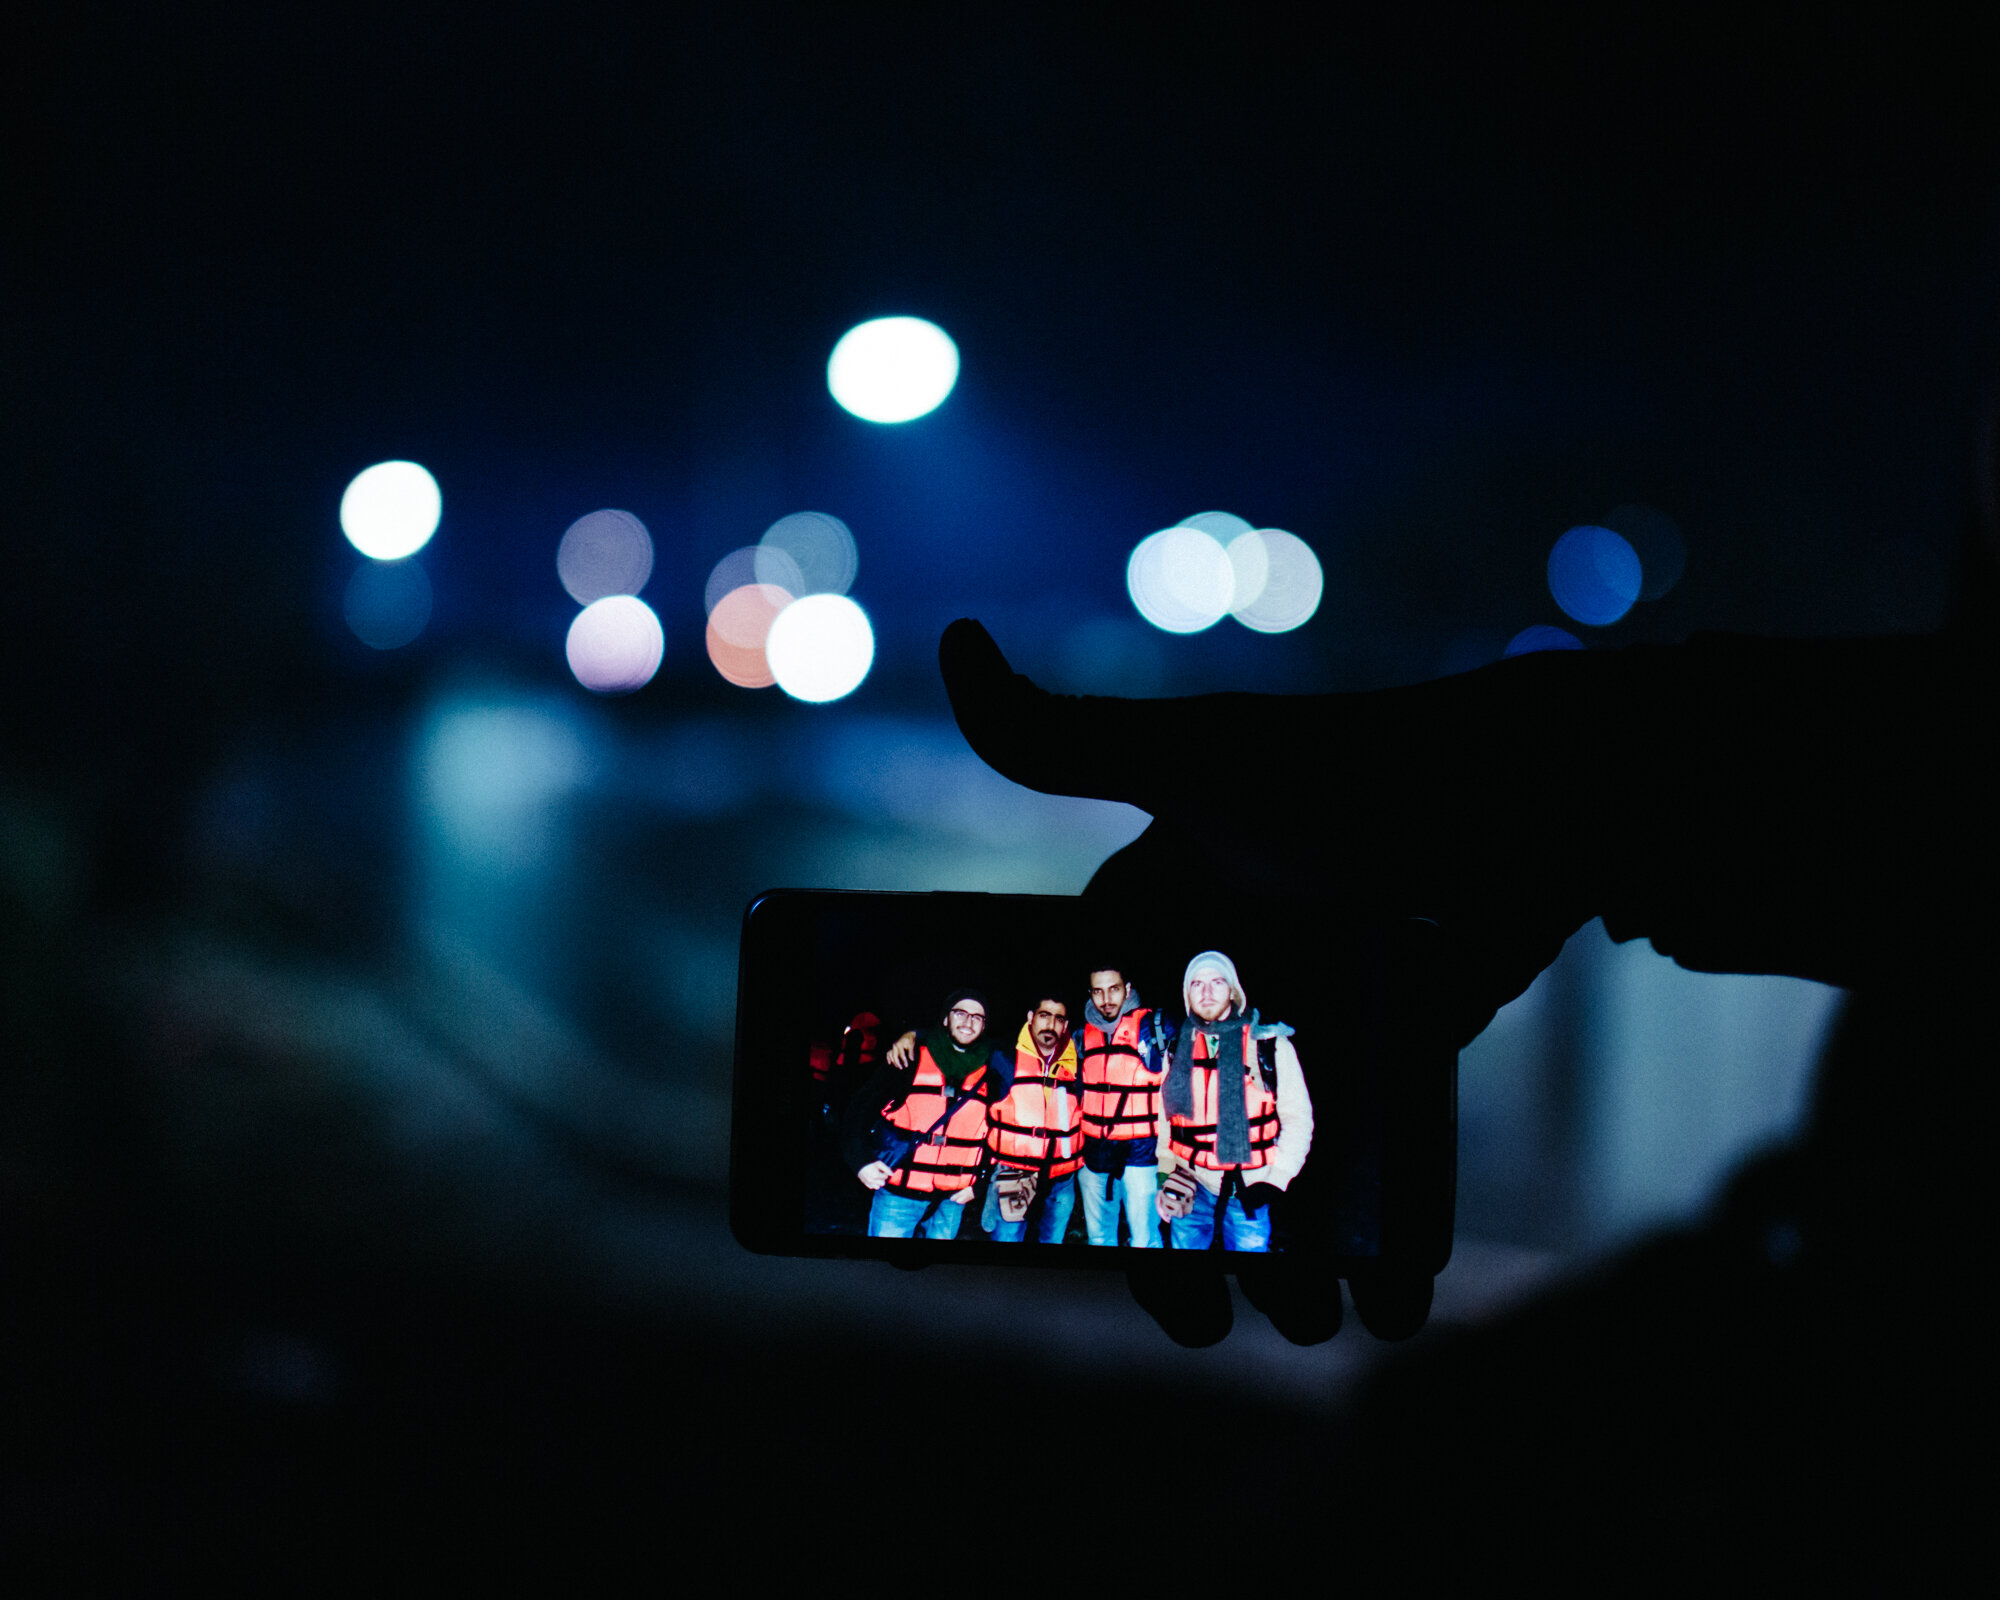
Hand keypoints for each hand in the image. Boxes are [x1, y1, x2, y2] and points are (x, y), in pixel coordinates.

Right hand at [857, 1161, 892, 1190]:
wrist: (860, 1164)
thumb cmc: (870, 1163)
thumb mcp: (879, 1163)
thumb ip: (887, 1169)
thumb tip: (892, 1174)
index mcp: (875, 1175)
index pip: (885, 1177)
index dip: (885, 1173)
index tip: (882, 1170)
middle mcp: (872, 1181)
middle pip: (883, 1183)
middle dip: (882, 1179)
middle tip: (880, 1174)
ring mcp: (868, 1183)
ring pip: (878, 1187)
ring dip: (878, 1183)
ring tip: (876, 1177)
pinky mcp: (865, 1184)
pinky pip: (872, 1187)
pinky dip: (873, 1184)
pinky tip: (873, 1179)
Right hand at [885, 1031, 917, 1068]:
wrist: (908, 1034)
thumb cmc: (910, 1039)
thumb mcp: (912, 1045)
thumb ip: (911, 1052)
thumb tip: (912, 1059)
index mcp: (899, 1044)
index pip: (901, 1055)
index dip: (904, 1060)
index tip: (906, 1065)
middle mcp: (895, 1046)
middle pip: (894, 1056)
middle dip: (897, 1063)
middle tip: (901, 1068)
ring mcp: (893, 1046)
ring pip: (891, 1055)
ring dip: (893, 1061)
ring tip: (897, 1066)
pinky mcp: (892, 1047)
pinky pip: (888, 1053)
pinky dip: (888, 1058)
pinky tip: (889, 1062)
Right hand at [937, 618, 1580, 1345]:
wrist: (1537, 794)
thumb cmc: (1357, 774)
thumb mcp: (1201, 760)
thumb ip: (1065, 734)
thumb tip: (950, 642)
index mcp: (1130, 935)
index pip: (1043, 1061)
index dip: (997, 1147)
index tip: (947, 1237)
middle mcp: (1199, 989)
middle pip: (1151, 1146)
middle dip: (1164, 1243)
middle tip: (1196, 1322)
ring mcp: (1292, 1032)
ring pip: (1254, 1176)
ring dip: (1278, 1265)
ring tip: (1314, 1328)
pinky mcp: (1377, 1061)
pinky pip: (1356, 1171)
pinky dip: (1375, 1240)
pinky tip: (1393, 1298)